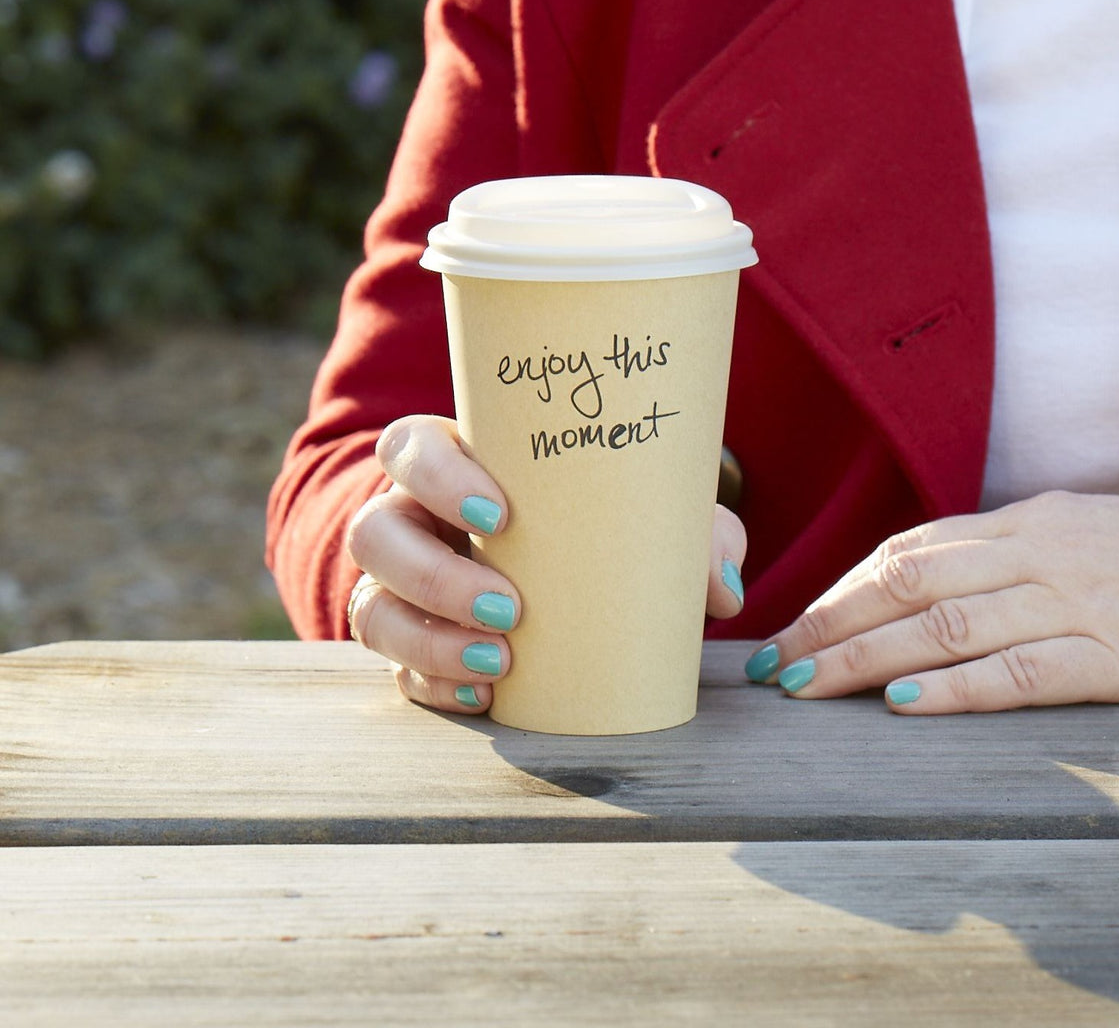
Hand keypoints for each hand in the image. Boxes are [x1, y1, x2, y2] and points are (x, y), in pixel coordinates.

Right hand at [347, 414, 746, 713]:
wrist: (574, 574)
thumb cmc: (599, 520)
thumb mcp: (646, 512)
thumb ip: (690, 533)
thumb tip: (722, 590)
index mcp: (456, 463)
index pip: (411, 447)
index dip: (437, 475)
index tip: (501, 516)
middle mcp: (412, 518)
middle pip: (375, 533)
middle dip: (435, 576)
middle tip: (512, 610)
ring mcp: (400, 583)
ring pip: (372, 606)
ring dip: (427, 640)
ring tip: (498, 665)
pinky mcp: (407, 641)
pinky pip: (393, 667)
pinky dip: (432, 684)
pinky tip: (481, 696)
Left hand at [743, 491, 1118, 713]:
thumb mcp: (1077, 535)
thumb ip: (1001, 555)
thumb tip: (917, 584)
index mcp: (1025, 523)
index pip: (908, 551)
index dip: (842, 590)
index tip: (793, 625)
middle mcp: (1037, 555)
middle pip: (909, 584)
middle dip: (831, 623)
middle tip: (775, 661)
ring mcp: (1075, 604)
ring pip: (947, 626)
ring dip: (865, 656)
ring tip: (809, 685)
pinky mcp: (1117, 658)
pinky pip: (1019, 673)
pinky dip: (954, 689)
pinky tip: (900, 704)